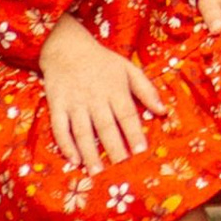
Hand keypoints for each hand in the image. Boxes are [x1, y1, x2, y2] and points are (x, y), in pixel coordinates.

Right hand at [38, 14, 162, 171]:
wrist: (67, 48)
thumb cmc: (102, 62)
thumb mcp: (128, 68)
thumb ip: (146, 89)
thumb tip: (164, 110)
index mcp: (115, 88)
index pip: (127, 113)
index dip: (134, 132)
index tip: (141, 151)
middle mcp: (95, 97)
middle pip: (106, 126)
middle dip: (114, 148)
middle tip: (121, 169)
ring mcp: (74, 102)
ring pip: (82, 131)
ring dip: (90, 152)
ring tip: (97, 172)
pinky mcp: (56, 106)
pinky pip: (60, 128)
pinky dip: (66, 145)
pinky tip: (74, 160)